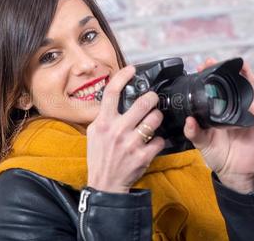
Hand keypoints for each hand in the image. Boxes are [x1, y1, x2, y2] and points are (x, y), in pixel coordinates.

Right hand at [87, 66, 164, 192]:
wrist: (105, 184)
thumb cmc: (99, 157)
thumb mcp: (94, 133)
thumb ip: (103, 116)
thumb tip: (113, 99)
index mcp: (103, 122)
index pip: (112, 92)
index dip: (123, 76)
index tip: (132, 69)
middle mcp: (117, 130)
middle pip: (143, 103)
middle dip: (152, 98)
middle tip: (153, 99)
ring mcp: (131, 143)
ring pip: (155, 119)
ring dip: (157, 118)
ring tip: (154, 120)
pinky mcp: (142, 156)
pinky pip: (159, 140)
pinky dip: (159, 140)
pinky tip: (153, 142)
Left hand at [183, 58, 253, 192]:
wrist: (232, 170)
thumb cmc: (217, 155)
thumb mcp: (201, 142)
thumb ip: (194, 132)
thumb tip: (188, 120)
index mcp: (218, 110)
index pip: (214, 89)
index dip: (209, 76)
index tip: (201, 66)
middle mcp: (233, 107)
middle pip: (231, 84)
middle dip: (225, 71)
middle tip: (215, 61)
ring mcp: (248, 111)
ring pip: (250, 88)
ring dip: (247, 74)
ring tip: (242, 63)